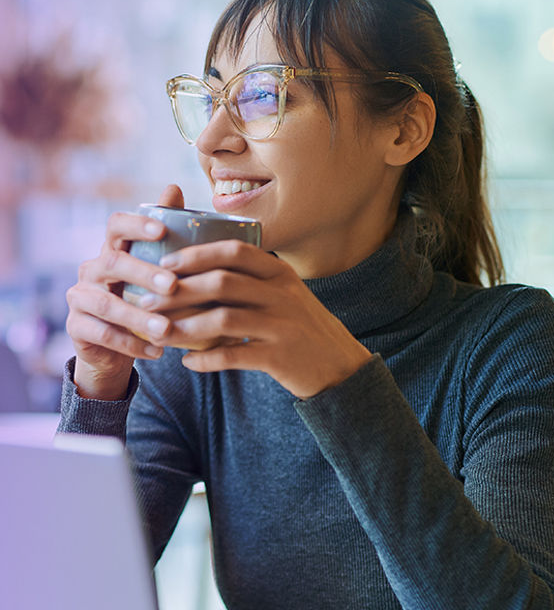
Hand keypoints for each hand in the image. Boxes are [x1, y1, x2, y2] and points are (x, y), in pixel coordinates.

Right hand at [64, 185, 182, 398]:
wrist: (118, 344)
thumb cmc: (145, 296)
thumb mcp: (159, 267)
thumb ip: (167, 234)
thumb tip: (174, 186)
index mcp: (113, 248)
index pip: (116, 225)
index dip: (136, 225)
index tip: (162, 231)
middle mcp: (92, 268)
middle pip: (113, 263)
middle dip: (144, 273)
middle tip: (173, 286)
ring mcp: (80, 297)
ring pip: (107, 303)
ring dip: (140, 317)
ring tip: (167, 329)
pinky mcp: (76, 327)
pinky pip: (102, 334)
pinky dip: (132, 343)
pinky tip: (158, 350)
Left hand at [142, 240, 371, 398]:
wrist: (341, 366)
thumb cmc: (304, 327)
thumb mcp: (287, 294)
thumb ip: (255, 281)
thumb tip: (202, 275)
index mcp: (281, 273)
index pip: (235, 251)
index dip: (197, 254)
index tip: (168, 263)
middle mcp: (283, 294)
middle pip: (222, 283)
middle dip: (179, 291)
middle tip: (149, 301)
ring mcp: (282, 325)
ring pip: (222, 319)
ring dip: (184, 326)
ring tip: (160, 333)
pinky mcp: (280, 356)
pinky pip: (233, 355)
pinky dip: (206, 360)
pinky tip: (188, 362)